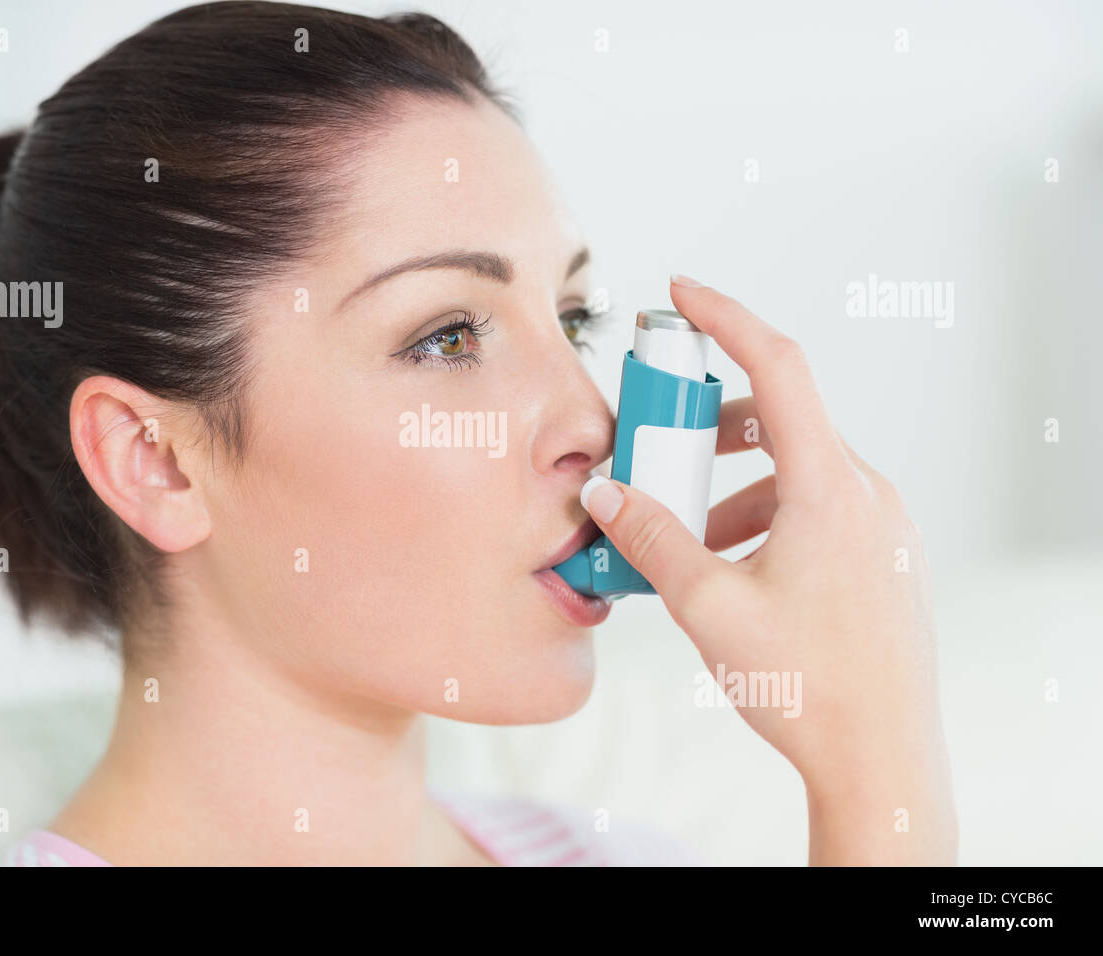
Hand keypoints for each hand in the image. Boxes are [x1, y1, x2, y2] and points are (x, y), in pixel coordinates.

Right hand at [579, 275, 957, 863]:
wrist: (880, 759)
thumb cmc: (807, 685)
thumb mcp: (707, 606)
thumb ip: (651, 539)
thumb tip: (606, 494)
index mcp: (828, 487)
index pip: (777, 367)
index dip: (726, 318)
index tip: (681, 294)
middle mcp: (865, 493)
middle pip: (778, 420)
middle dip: (707, 430)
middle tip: (657, 454)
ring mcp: (880, 526)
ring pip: (795, 469)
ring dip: (733, 484)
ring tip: (690, 539)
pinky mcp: (881, 556)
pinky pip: (816, 506)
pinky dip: (765, 514)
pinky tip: (733, 567)